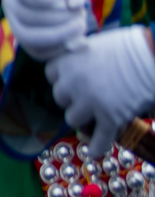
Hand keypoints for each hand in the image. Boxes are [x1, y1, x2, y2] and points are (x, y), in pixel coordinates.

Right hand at [2, 0, 94, 61]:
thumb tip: (74, 4)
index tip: (67, 1)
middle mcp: (11, 6)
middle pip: (29, 17)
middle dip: (61, 18)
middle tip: (81, 13)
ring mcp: (16, 27)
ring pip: (31, 38)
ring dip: (61, 34)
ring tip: (81, 26)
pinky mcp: (27, 44)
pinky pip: (39, 52)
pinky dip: (61, 48)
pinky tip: (78, 39)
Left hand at [47, 25, 154, 152]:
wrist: (152, 55)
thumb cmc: (127, 46)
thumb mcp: (94, 45)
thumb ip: (78, 58)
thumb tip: (71, 69)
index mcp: (66, 61)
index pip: (51, 75)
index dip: (64, 78)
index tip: (74, 79)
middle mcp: (73, 82)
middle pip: (60, 98)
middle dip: (73, 97)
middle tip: (89, 95)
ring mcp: (91, 101)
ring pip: (73, 119)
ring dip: (84, 118)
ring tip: (97, 113)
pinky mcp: (111, 117)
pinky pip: (99, 139)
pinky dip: (97, 146)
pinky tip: (95, 151)